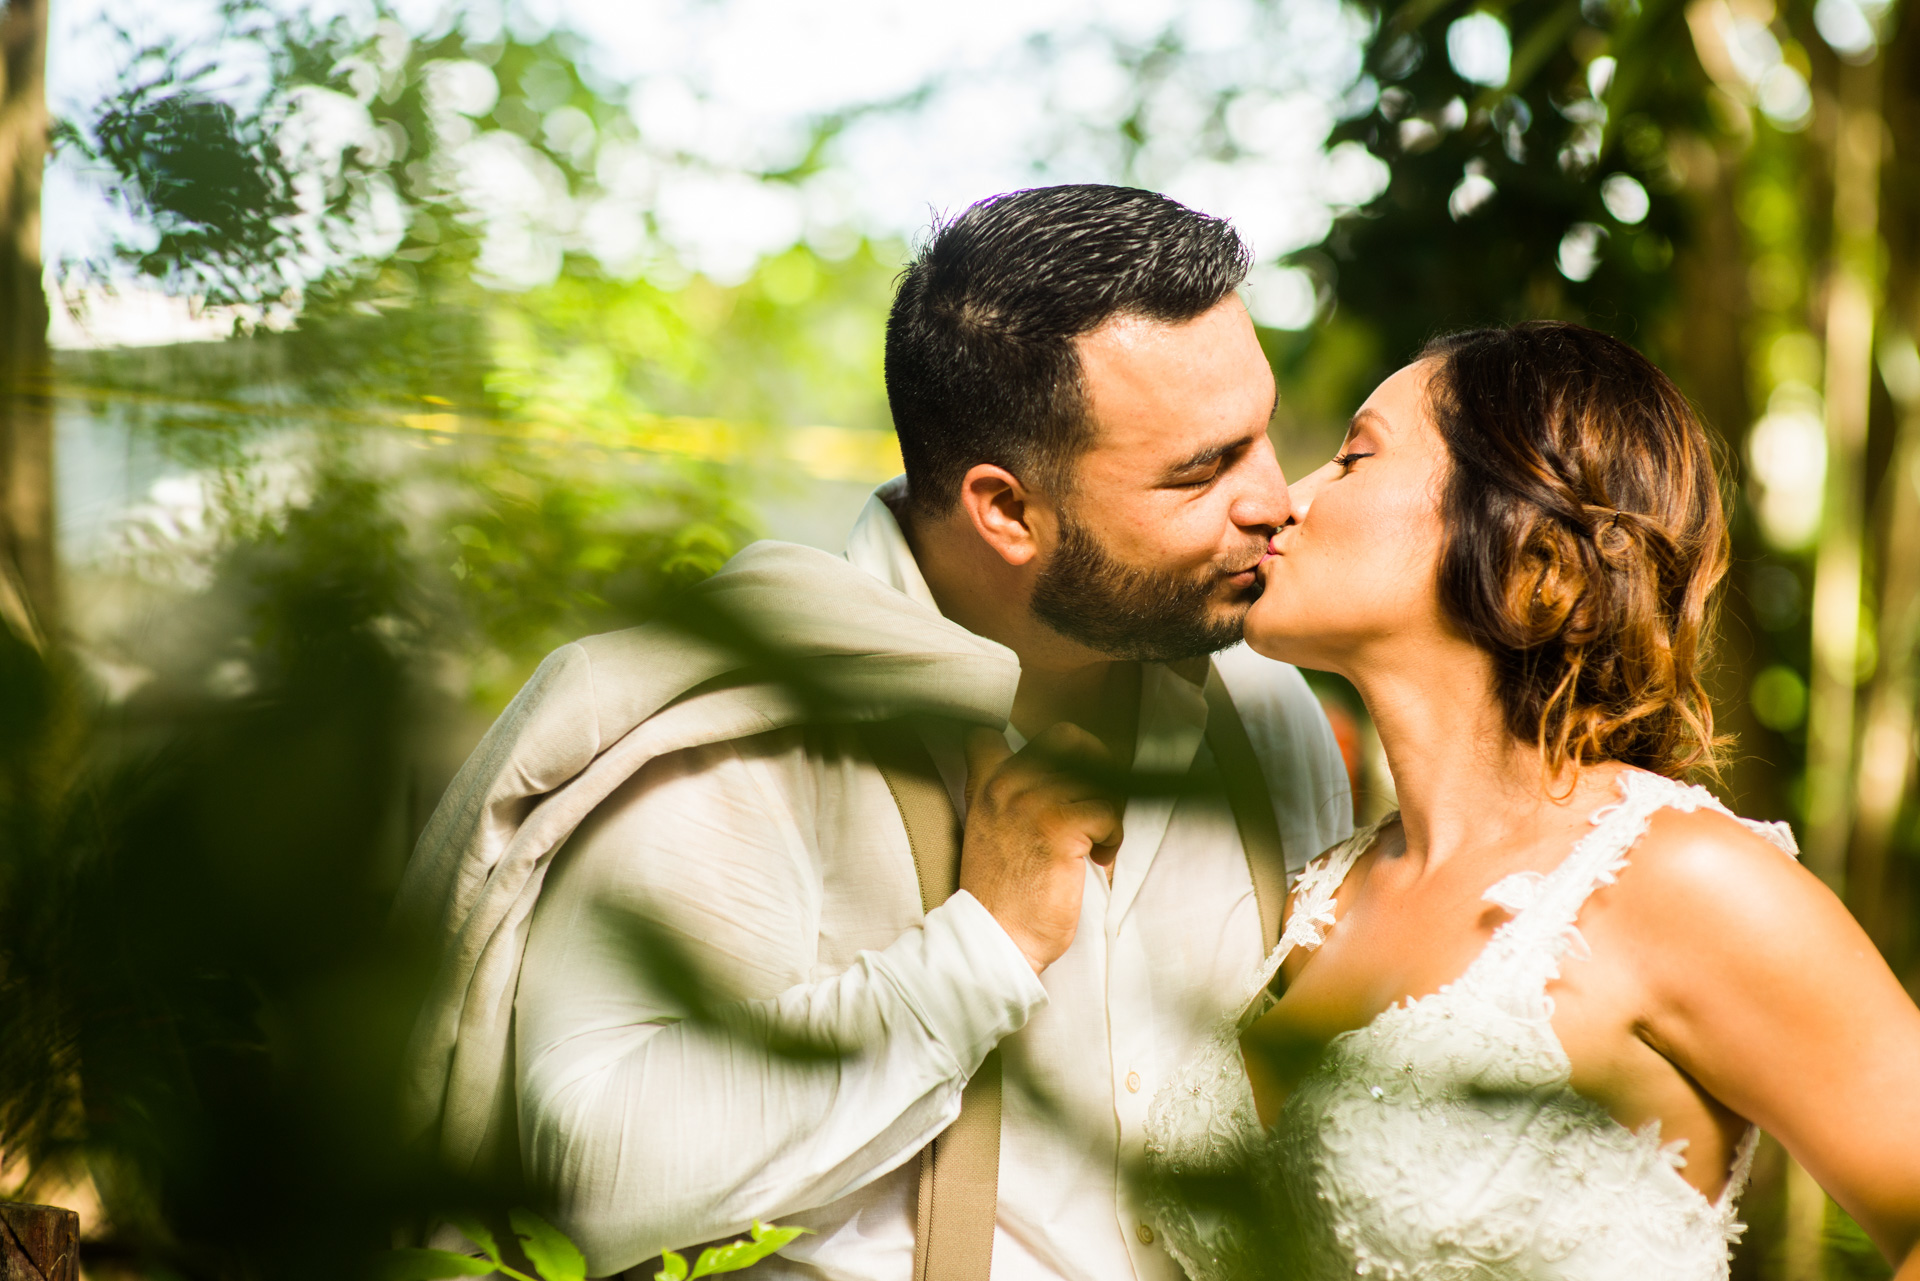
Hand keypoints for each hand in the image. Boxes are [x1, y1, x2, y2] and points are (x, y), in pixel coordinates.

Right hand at [958, 723, 1123, 973]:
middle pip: (1067, 739)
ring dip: (1107, 813)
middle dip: (1095, 763)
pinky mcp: (1059, 827)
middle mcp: (1006, 785)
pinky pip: (1107, 812)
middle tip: (1098, 799)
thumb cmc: (1003, 895)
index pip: (992, 734)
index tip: (1062, 770)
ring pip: (1097, 781)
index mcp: (986, 786)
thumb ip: (1012, 799)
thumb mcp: (990, 832)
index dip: (1037, 744)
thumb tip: (1066, 778)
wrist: (996, 938)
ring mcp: (1032, 802)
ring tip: (1094, 844)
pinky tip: (1097, 859)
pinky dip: (1112, 837)